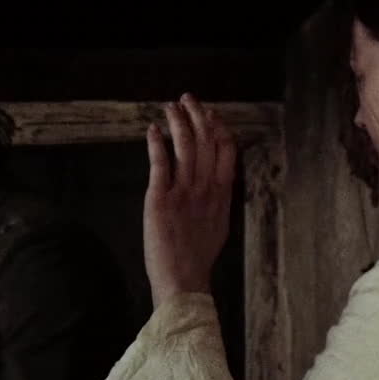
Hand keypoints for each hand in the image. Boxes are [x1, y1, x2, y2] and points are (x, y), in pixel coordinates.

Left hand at [144, 94, 236, 307]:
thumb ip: (219, 200)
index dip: (219, 127)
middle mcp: (205, 188)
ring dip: (178, 122)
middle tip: (188, 99)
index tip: (211, 113)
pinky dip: (156, 144)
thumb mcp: (219, 225)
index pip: (226, 150)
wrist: (183, 280)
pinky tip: (152, 130)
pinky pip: (160, 164)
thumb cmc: (198, 258)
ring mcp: (184, 192)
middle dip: (197, 115)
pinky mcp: (160, 199)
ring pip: (185, 147)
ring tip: (170, 107)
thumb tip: (219, 183)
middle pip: (205, 141)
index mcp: (221, 194)